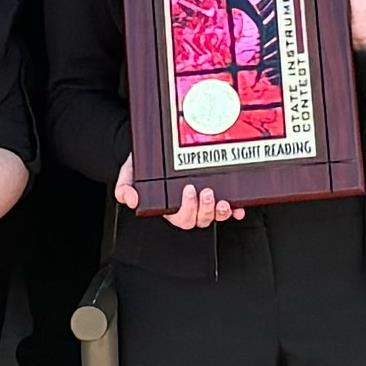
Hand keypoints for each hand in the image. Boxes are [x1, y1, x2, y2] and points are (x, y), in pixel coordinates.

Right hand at [121, 158, 243, 231]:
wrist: (156, 146)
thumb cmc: (145, 164)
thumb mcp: (130, 172)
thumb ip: (126, 186)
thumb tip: (130, 198)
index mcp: (168, 206)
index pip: (179, 217)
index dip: (187, 210)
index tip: (188, 191)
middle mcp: (187, 206)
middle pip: (199, 220)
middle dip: (204, 209)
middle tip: (205, 192)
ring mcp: (203, 200)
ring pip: (214, 215)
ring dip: (220, 212)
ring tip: (222, 200)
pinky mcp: (216, 192)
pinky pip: (229, 206)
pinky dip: (236, 208)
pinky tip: (239, 206)